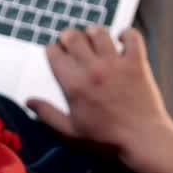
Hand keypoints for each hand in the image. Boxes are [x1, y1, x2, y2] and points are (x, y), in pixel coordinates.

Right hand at [27, 27, 172, 162]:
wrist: (142, 139)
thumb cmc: (107, 139)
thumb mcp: (71, 131)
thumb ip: (48, 114)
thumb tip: (29, 102)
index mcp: (73, 84)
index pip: (54, 52)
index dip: (52, 51)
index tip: (56, 54)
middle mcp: (92, 69)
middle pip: (73, 36)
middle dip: (68, 37)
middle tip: (71, 43)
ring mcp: (116, 63)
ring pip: (99, 32)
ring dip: (94, 33)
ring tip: (94, 39)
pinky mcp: (136, 63)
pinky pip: (131, 36)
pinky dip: (126, 34)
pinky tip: (121, 41)